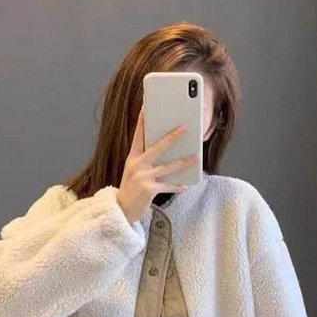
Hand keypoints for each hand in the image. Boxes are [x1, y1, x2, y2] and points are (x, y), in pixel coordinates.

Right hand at [117, 105, 199, 223]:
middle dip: (172, 137)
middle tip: (185, 128)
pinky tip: (185, 186)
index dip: (143, 120)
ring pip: (167, 166)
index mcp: (132, 157)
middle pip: (157, 147)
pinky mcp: (148, 189)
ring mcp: (142, 177)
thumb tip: (166, 151)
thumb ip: (146, 160)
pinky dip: (177, 186)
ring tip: (195, 157)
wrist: (121, 210)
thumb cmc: (131, 189)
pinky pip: (167, 185)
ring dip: (183, 162)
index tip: (148, 106)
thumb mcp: (134, 171)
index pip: (138, 135)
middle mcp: (136, 165)